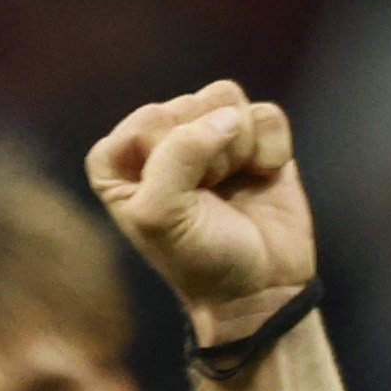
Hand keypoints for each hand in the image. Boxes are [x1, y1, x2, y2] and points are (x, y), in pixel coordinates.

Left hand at [86, 81, 315, 343]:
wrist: (259, 290)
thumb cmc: (199, 260)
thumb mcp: (161, 216)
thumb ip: (177, 155)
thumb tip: (228, 117)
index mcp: (119, 160)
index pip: (148, 119)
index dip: (171, 158)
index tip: (178, 199)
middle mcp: (160, 140)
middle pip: (189, 105)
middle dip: (207, 154)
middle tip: (208, 198)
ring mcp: (209, 136)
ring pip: (227, 100)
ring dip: (238, 148)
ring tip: (231, 185)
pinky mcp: (255, 139)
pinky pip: (266, 114)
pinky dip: (271, 149)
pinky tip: (261, 177)